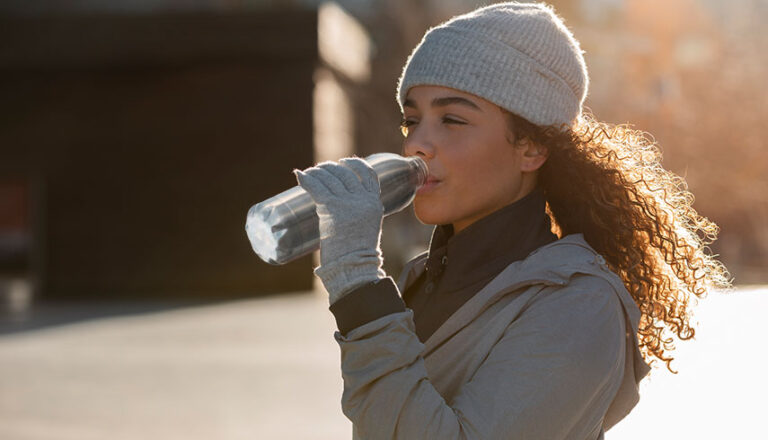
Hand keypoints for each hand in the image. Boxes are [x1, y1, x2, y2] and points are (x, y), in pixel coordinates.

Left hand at [294, 157, 385, 303]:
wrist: (354, 266)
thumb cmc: (357, 254)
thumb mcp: (366, 228)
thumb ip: (359, 215)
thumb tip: (340, 208)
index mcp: (374, 203)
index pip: (369, 174)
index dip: (355, 164)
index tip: (344, 161)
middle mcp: (362, 200)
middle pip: (345, 173)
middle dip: (331, 168)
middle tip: (320, 169)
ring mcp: (347, 203)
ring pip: (330, 178)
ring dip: (317, 172)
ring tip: (309, 173)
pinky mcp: (332, 208)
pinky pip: (316, 187)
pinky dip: (306, 179)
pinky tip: (299, 175)